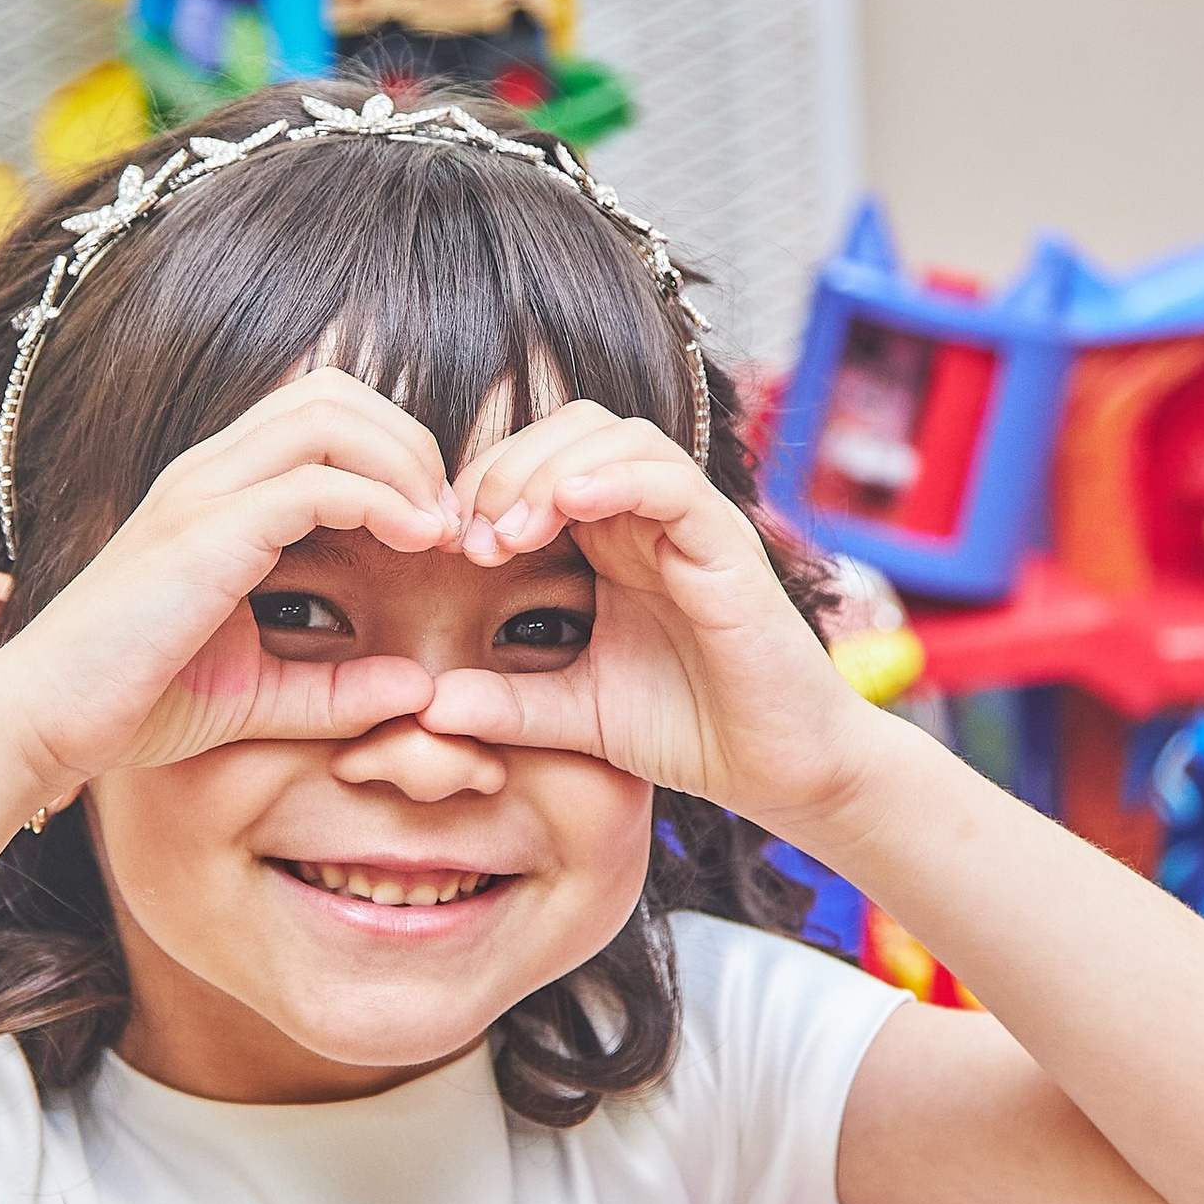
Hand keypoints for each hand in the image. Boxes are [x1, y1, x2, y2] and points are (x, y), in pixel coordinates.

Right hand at [0, 370, 454, 791]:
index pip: (317, 415)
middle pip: (331, 392)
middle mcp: (205, 473)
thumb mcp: (256, 696)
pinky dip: (380, 500)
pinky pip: (315, 483)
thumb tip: (418, 688)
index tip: (435, 526)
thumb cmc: (133, 704)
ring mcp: (200, 493)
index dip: (391, 452)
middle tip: (448, 515)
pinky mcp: (204, 532)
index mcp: (213, 492)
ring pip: (328, 415)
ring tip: (438, 524)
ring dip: (403, 459)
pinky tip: (414, 542)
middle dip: (408, 439)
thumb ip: (335, 692)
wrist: (43, 721)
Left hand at [422, 403, 871, 836]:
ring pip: (619, 439)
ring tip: (510, 532)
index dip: (484, 484)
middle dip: (506, 467)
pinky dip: (617, 478)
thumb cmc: (689, 730)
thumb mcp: (574, 714)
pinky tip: (569, 507)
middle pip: (571, 430)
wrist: (778, 772)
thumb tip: (425, 704)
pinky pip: (672, 481)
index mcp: (611, 540)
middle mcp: (650, 519)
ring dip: (550, 469)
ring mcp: (692, 526)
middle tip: (470, 538)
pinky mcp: (728, 548)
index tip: (445, 546)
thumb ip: (505, 704)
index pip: (540, 461)